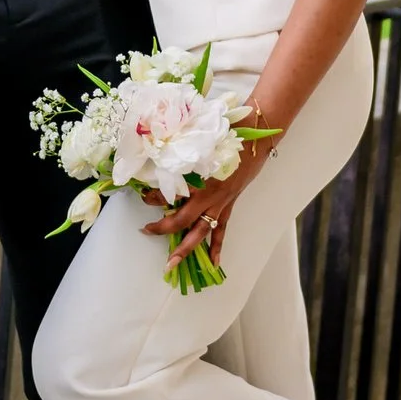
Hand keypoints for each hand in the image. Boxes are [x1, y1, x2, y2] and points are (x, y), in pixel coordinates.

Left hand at [143, 142, 274, 273]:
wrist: (257, 141)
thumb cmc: (230, 135)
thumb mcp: (201, 140)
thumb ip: (182, 148)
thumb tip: (162, 148)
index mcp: (199, 179)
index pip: (170, 193)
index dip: (154, 196)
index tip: (142, 195)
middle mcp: (208, 196)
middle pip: (182, 219)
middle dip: (163, 228)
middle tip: (146, 231)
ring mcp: (220, 204)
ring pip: (200, 231)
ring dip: (186, 248)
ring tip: (172, 263)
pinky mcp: (228, 206)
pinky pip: (221, 231)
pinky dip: (217, 248)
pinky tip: (214, 264)